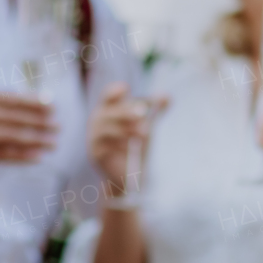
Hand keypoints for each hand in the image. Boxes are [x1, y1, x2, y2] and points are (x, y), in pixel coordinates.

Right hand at [0, 89, 56, 178]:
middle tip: (59, 125)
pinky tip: (37, 158)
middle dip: (39, 122)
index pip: (7, 98)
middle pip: (12, 117)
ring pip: (9, 137)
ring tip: (54, 143)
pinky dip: (21, 156)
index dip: (32, 102)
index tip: (52, 105)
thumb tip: (24, 106)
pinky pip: (0, 155)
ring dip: (35, 140)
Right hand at [89, 82, 165, 197]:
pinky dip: (119, 145)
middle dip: (126, 111)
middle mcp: (98, 121)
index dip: (115, 91)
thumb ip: (155, 111)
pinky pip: (104, 146)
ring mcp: (94, 137)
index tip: (126, 89)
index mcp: (109, 110)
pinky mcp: (95, 153)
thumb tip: (168, 96)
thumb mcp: (146, 126)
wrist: (127, 174)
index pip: (108, 95)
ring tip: (144, 133)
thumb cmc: (134, 146)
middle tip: (143, 113)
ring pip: (106, 128)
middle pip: (109, 111)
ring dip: (127, 129)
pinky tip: (129, 147)